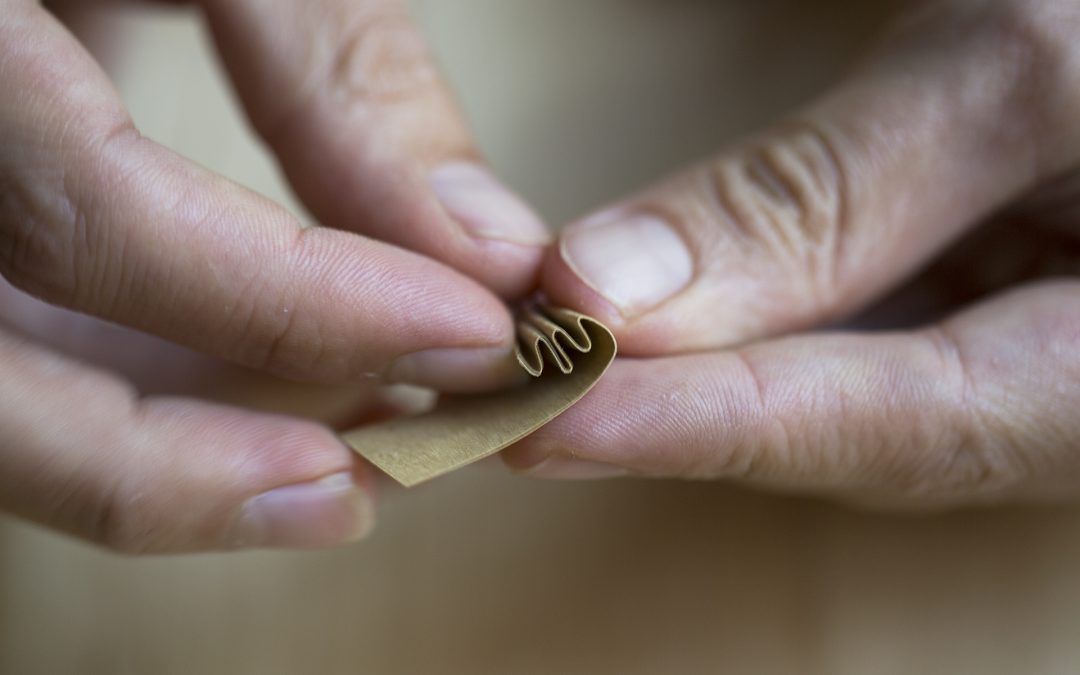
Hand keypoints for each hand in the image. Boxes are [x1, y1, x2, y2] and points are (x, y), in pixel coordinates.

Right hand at [0, 0, 548, 551]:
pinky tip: (269, 400)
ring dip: (174, 455)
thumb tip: (486, 253)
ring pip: (4, 397)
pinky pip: (27, 351)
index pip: (87, 214)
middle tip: (369, 491)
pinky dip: (146, 395)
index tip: (471, 335)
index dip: (288, 303)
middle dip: (186, 469)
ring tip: (342, 461)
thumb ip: (341, 74)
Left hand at [504, 0, 1079, 507]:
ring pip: (833, 410)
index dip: (699, 424)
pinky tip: (644, 332)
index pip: (878, 421)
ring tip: (540, 367)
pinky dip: (740, 345)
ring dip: (686, 388)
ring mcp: (1020, 376)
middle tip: (501, 396)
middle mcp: (1058, 403)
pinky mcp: (984, 335)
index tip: (541, 418)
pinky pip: (851, 361)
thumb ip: (824, 195)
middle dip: (668, 419)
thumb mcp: (1024, 73)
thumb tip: (618, 292)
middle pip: (840, 436)